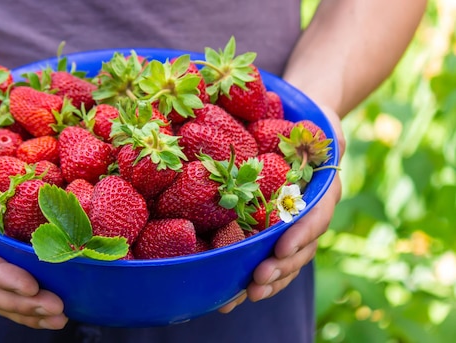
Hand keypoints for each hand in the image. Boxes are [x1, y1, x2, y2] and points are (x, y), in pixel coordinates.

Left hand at [219, 105, 345, 311]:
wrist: (300, 132)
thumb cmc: (310, 127)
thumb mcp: (322, 126)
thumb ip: (327, 136)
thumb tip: (329, 139)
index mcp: (323, 192)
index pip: (316, 217)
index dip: (301, 235)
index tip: (282, 248)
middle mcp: (310, 215)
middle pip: (300, 248)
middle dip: (280, 267)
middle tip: (258, 280)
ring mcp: (293, 227)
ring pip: (285, 261)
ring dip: (268, 280)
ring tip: (247, 294)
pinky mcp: (272, 232)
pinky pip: (267, 258)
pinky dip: (253, 277)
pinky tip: (234, 295)